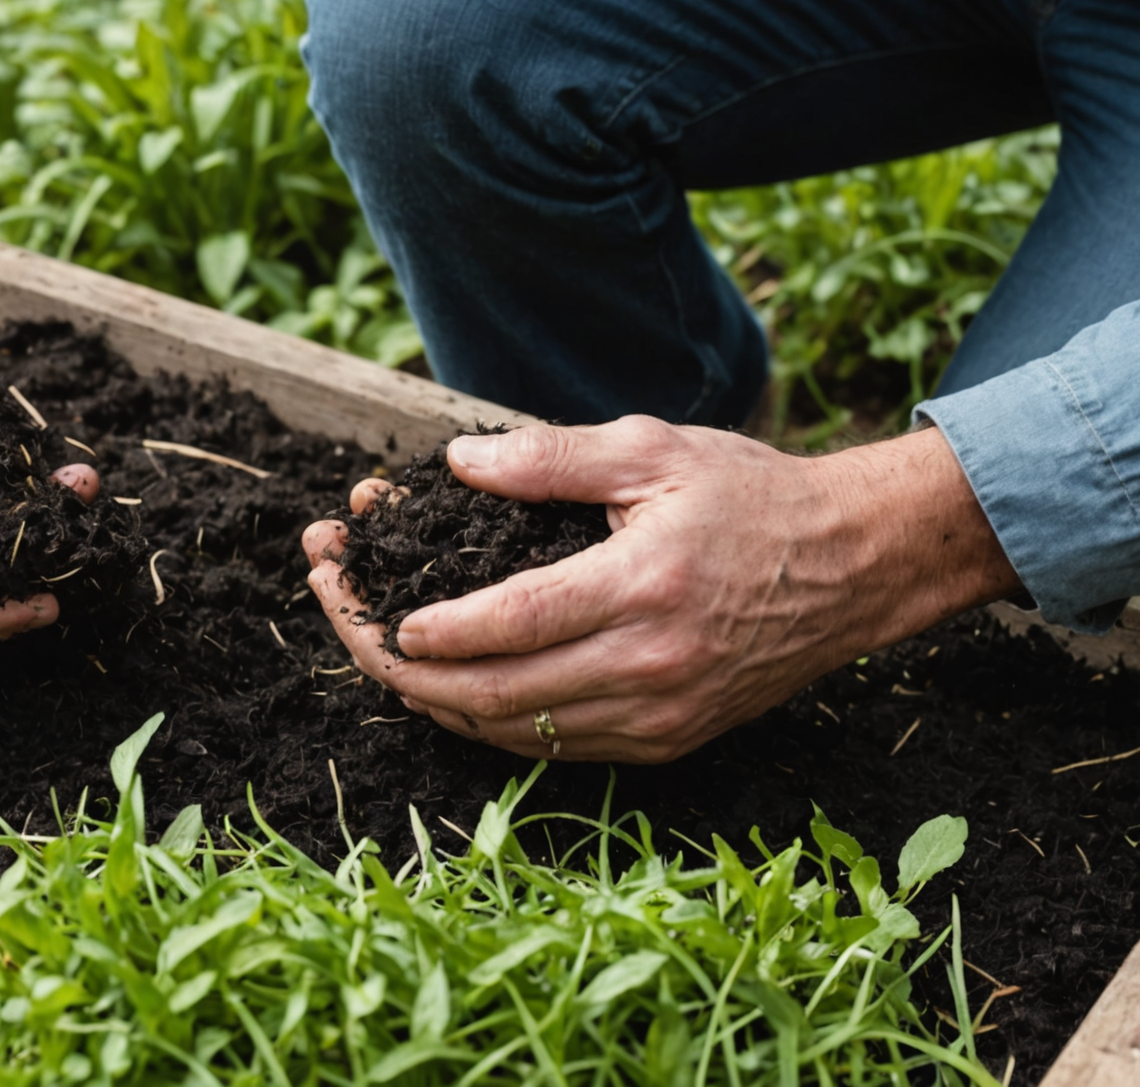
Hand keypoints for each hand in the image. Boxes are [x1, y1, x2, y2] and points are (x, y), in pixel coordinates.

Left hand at [303, 418, 1020, 762]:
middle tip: (340, 612)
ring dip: (431, 696)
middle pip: (491, 692)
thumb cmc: (751, 496)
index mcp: (640, 588)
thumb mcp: (653, 450)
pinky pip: (552, 746)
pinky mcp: (665, 740)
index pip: (507, 626)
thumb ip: (549, 457)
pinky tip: (442, 681)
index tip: (374, 609)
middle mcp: (647, 666)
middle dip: (396, 660)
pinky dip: (486, 721)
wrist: (855, 565)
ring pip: (511, 731)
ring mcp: (657, 716)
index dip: (427, 629)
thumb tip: (456, 463)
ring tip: (372, 642)